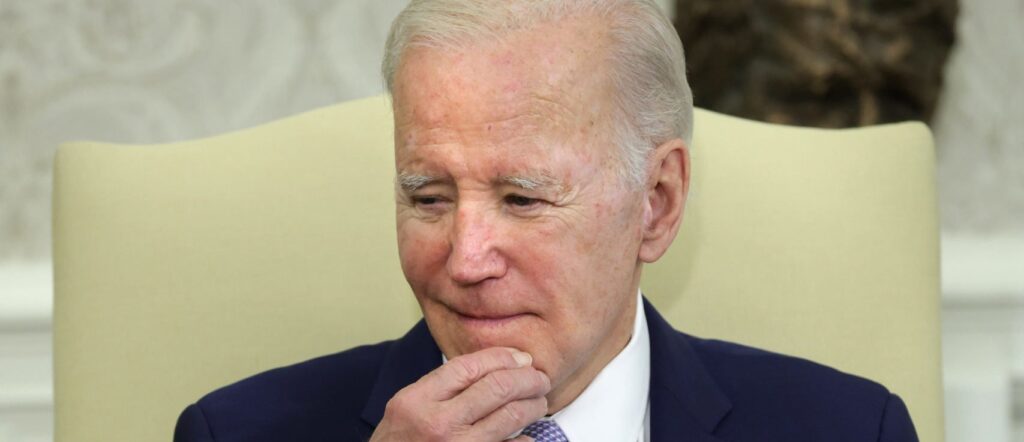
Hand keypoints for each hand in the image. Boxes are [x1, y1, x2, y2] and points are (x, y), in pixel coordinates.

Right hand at [370, 347, 550, 440]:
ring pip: (511, 416)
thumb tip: (495, 367)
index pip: (470, 366)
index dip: (502, 357)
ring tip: (538, 401)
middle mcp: (438, 424)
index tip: (520, 357)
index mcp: (418, 401)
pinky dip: (524, 440)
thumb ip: (442, 386)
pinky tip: (527, 434)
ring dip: (533, 405)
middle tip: (539, 378)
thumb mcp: (407, 407)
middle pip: (497, 387)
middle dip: (527, 378)